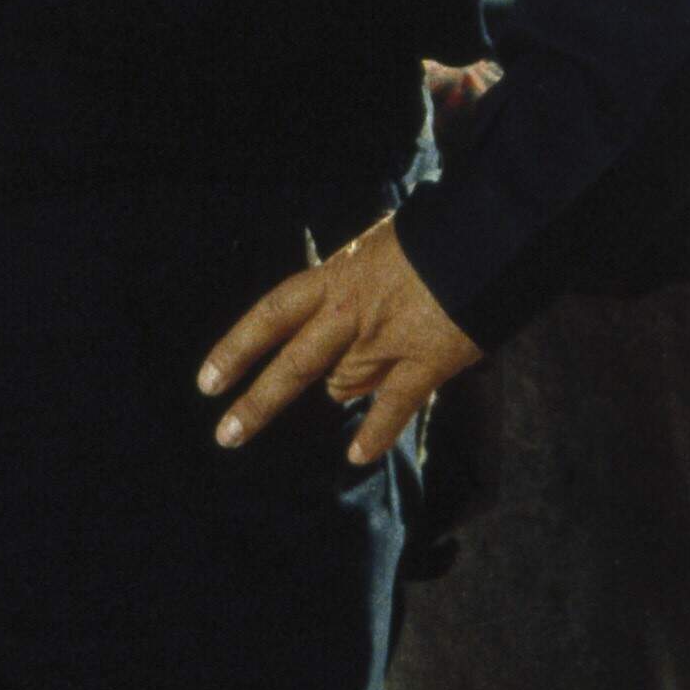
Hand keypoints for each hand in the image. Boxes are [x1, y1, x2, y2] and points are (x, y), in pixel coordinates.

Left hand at [197, 215, 481, 466]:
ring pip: (344, 383)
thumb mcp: (369, 255)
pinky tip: (356, 455)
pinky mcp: (427, 360)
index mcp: (332, 278)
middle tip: (225, 435)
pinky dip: (376, 433)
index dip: (236, 347)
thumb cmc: (426, 240)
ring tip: (375, 361)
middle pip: (294, 363)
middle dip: (257, 403)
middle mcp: (350, 311)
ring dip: (346, 386)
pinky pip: (394, 405)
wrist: (482, 234)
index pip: (271, 314)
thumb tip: (338, 363)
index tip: (207, 381)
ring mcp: (387, 338)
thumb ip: (347, 297)